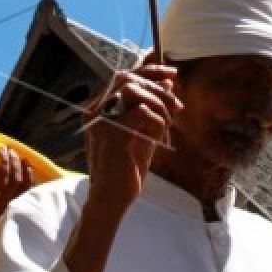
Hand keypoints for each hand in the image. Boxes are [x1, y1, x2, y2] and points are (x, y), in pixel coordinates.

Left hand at [0, 146, 33, 238]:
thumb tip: (0, 179)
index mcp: (3, 210)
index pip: (23, 192)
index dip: (28, 175)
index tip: (26, 161)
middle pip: (15, 182)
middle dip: (16, 163)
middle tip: (11, 151)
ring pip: (0, 178)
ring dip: (3, 161)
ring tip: (1, 150)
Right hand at [82, 63, 179, 217]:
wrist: (111, 200)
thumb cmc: (125, 170)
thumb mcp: (143, 134)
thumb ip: (153, 109)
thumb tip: (167, 84)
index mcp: (99, 109)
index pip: (123, 77)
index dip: (149, 71)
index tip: (172, 74)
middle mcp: (95, 111)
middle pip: (128, 78)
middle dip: (158, 88)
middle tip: (177, 106)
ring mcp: (101, 122)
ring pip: (133, 90)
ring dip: (158, 102)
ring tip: (168, 123)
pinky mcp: (112, 135)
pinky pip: (141, 112)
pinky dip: (157, 120)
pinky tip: (161, 135)